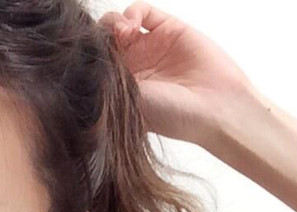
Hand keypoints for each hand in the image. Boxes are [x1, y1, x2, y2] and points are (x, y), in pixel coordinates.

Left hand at [98, 2, 260, 144]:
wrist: (215, 108)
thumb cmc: (171, 115)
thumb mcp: (126, 102)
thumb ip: (104, 78)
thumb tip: (82, 60)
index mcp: (120, 87)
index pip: (94, 61)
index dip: (87, 54)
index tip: (87, 56)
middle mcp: (134, 65)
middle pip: (103, 39)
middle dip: (98, 37)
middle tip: (104, 44)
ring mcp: (150, 46)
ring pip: (119, 22)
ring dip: (113, 23)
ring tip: (122, 35)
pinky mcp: (169, 29)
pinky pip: (142, 11)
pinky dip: (132, 12)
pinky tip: (131, 26)